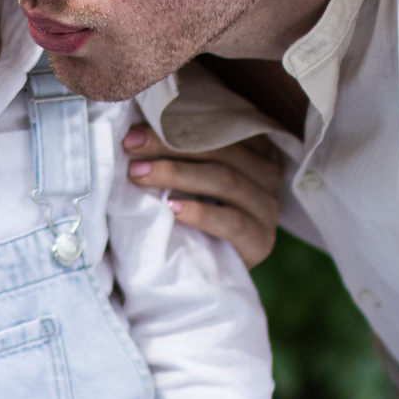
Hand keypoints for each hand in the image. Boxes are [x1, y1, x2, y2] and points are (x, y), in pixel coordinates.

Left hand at [123, 125, 285, 268]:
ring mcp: (267, 208)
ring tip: (139, 174)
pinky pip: (232, 221)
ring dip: (176, 174)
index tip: (133, 130)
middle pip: (218, 150)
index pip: (216, 128)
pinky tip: (171, 209)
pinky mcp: (261, 240)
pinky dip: (200, 213)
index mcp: (253, 149)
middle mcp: (266, 173)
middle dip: (168, 145)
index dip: (175, 125)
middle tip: (130, 146)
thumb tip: (136, 131)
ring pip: (224, 179)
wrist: (212, 274)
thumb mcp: (191, 178)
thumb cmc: (195, 216)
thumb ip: (181, 153)